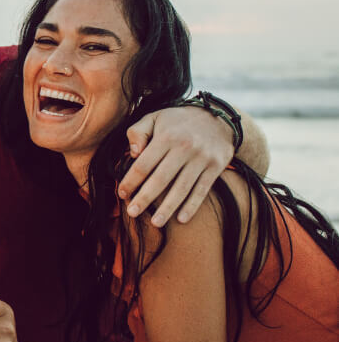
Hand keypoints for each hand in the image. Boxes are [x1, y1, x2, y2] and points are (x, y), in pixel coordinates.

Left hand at [119, 106, 232, 226]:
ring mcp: (202, 158)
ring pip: (182, 188)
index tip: (122, 194)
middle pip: (161, 179)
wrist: (219, 117)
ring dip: (168, 208)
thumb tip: (132, 153)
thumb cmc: (178, 121)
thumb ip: (137, 132)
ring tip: (155, 223)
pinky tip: (181, 219)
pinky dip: (192, 206)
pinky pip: (202, 190)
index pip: (144, 164)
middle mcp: (184, 148)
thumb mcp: (154, 117)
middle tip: (132, 213)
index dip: (131, 181)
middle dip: (145, 198)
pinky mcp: (216, 166)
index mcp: (166, 137)